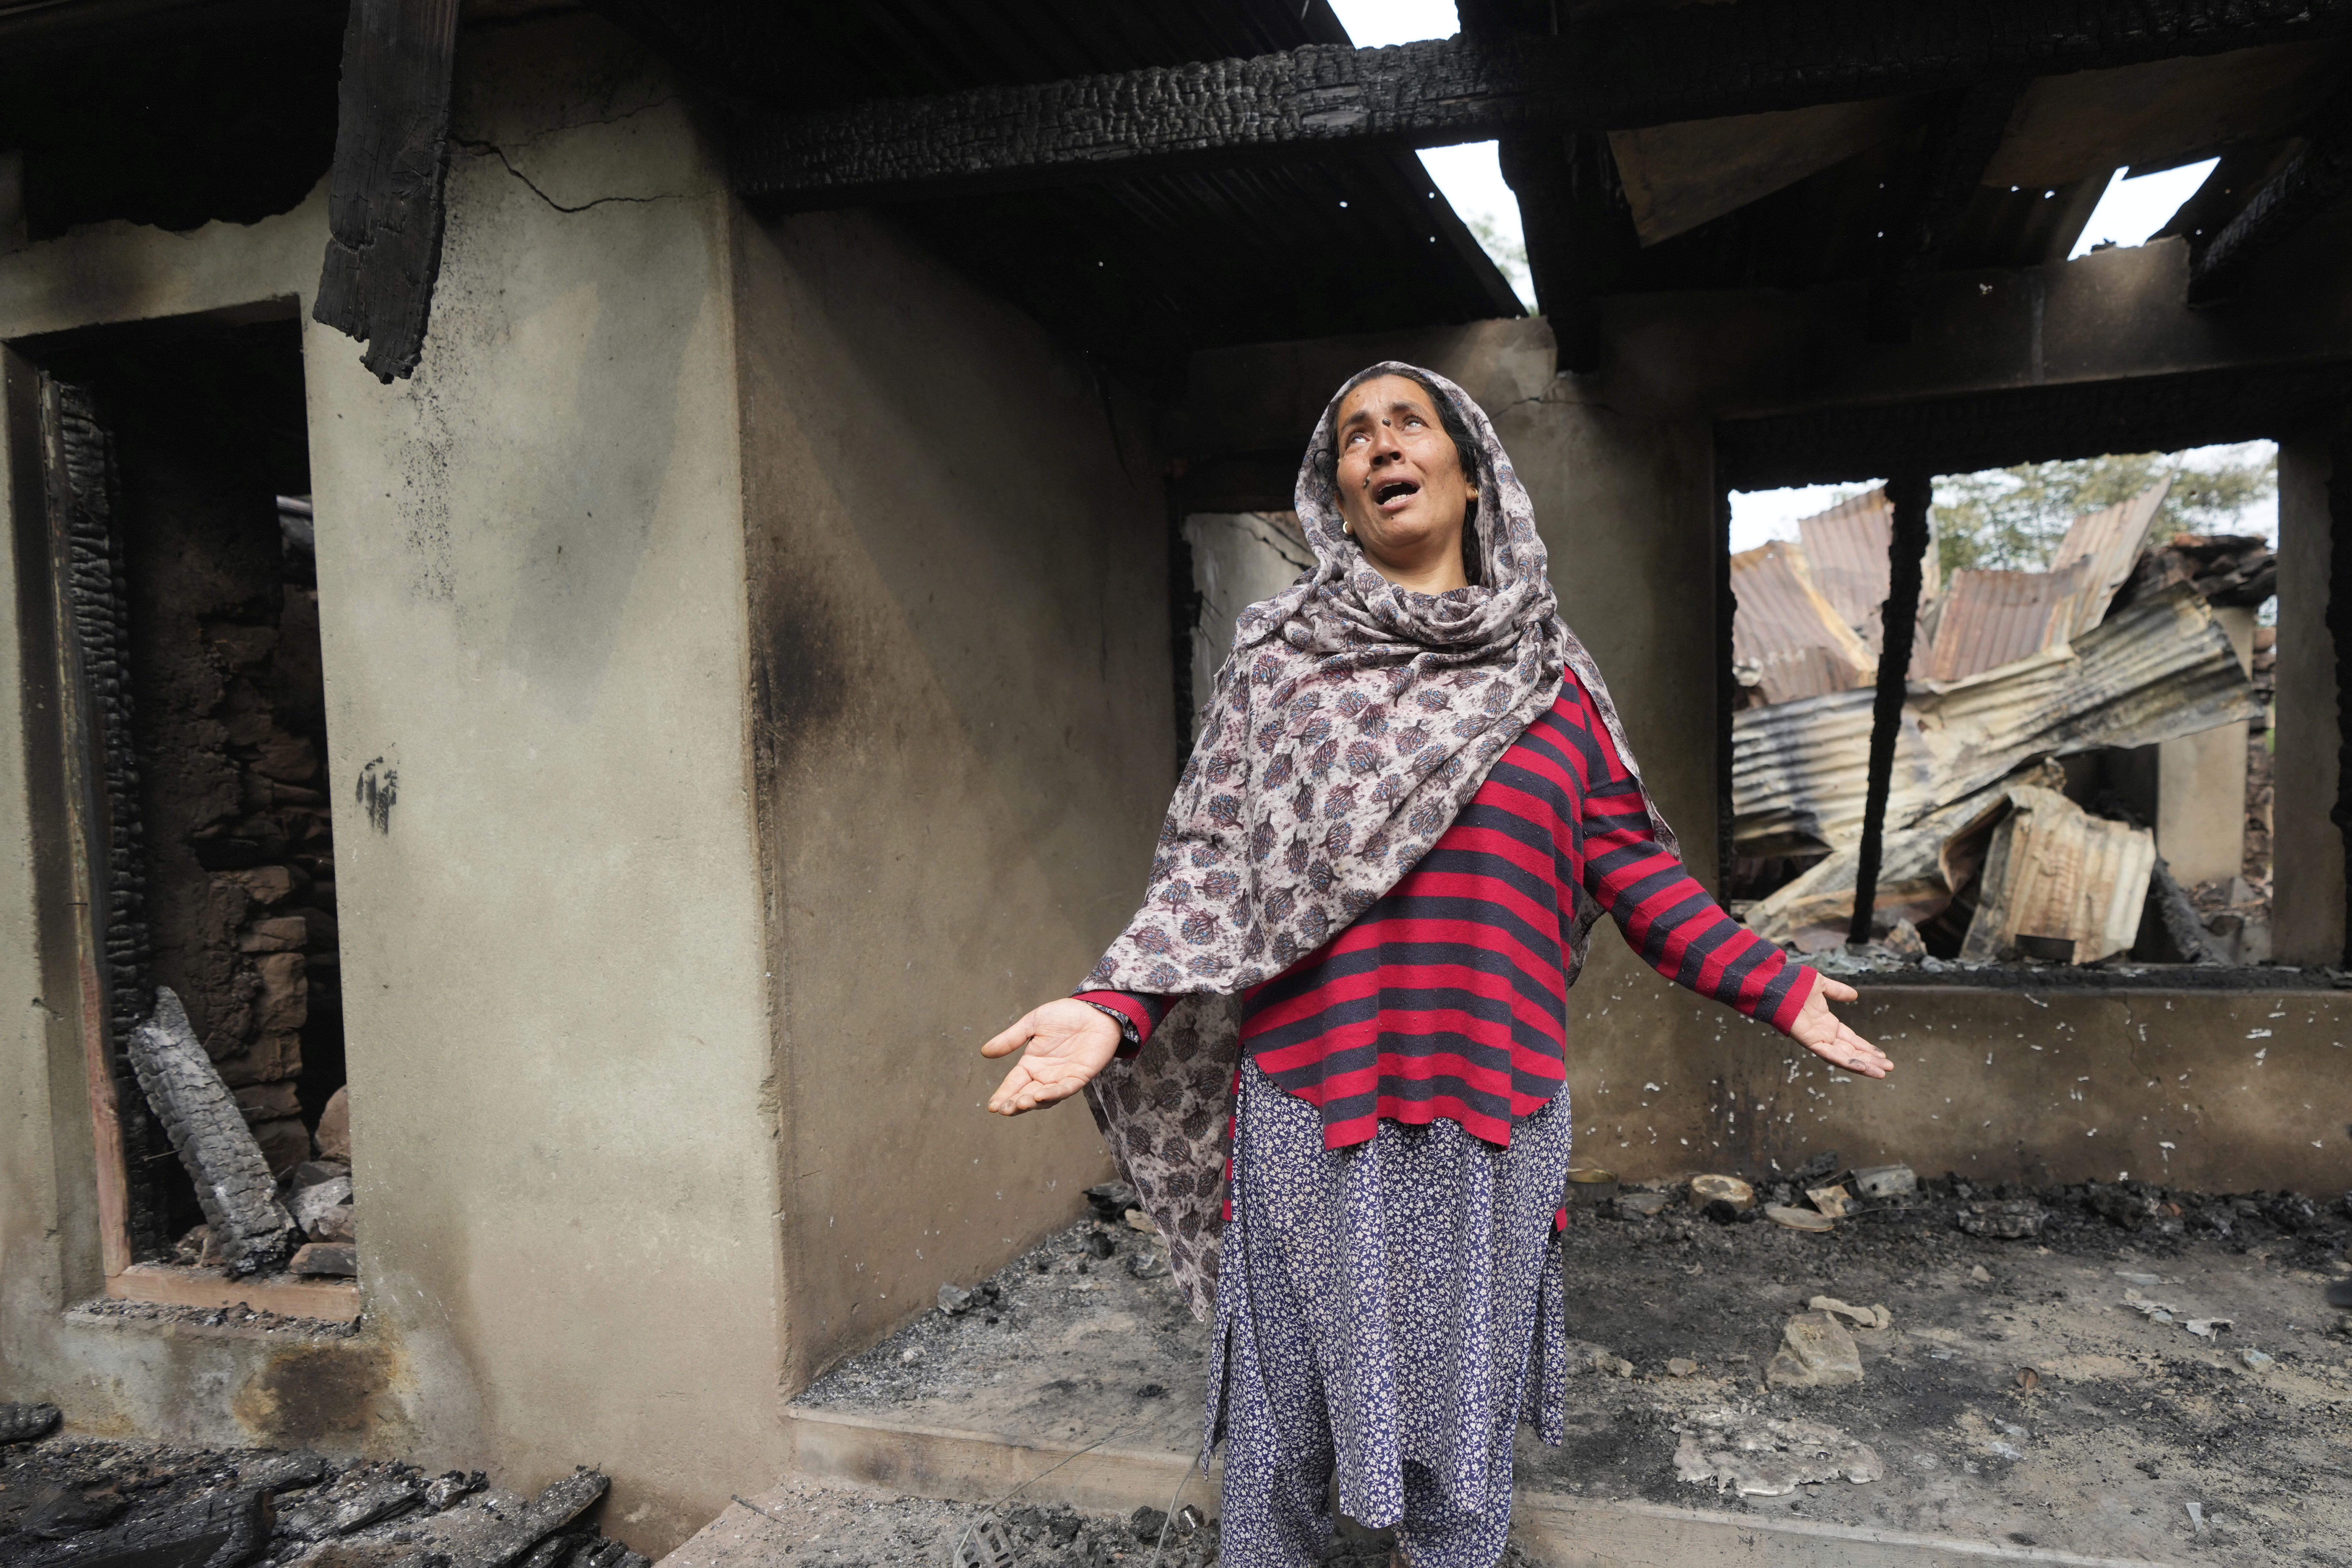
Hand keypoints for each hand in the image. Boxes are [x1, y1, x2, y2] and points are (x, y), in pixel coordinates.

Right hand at [982, 998, 1122, 1115]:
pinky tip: (1039, 1096)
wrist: (1095, 1010)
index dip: (1003, 1095)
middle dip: (1014, 1104)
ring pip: (1044, 1098)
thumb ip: (1011, 1039)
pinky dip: (1053, 1094)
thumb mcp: (1032, 1023)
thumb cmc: (1065, 1015)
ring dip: (1031, 1103)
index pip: (1013, 1083)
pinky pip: (1065, 1089)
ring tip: (1018, 1104)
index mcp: (1031, 1064)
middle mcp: (1045, 1075)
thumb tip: (985, 1052)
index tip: (992, 1107)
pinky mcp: (1079, 1077)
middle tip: (1003, 1109)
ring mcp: (1062, 1078)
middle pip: (1026, 1095)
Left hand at [1788, 971, 1891, 1078]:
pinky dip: (1846, 1061)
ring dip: (1863, 1066)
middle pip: (1851, 1052)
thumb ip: (1837, 991)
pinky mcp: (1809, 1041)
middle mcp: (1823, 1034)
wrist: (1777, 984)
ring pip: (1843, 1057)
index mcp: (1827, 1024)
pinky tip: (1862, 1067)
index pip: (1851, 1040)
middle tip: (1888, 1068)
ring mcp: (1816, 1039)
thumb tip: (1854, 995)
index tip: (1882, 1055)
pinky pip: (1830, 1055)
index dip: (1866, 1047)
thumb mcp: (1821, 986)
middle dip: (1870, 1060)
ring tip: (1882, 1073)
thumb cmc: (1793, 984)